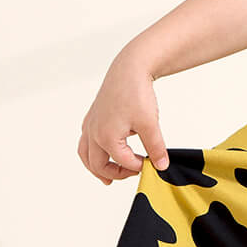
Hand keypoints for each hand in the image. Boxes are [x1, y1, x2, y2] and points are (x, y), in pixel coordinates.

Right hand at [78, 53, 169, 183]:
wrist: (129, 69)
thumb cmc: (137, 94)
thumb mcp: (150, 123)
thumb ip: (156, 147)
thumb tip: (162, 166)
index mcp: (106, 137)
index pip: (122, 162)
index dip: (138, 167)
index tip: (151, 165)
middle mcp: (93, 133)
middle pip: (97, 164)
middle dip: (114, 173)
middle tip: (132, 175)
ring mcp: (90, 125)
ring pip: (86, 154)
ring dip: (96, 167)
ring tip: (107, 178)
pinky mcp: (92, 117)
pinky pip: (85, 142)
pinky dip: (92, 152)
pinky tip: (104, 151)